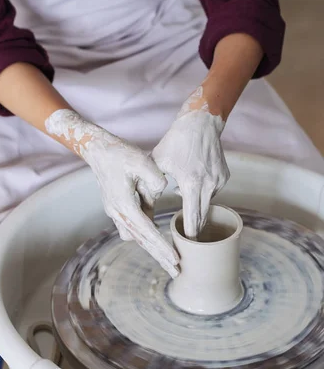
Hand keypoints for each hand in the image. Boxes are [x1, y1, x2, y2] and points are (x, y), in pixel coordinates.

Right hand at [45, 109, 179, 277]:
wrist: (98, 149)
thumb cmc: (119, 153)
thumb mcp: (141, 161)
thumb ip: (154, 178)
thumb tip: (161, 192)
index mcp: (124, 204)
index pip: (147, 231)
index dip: (162, 247)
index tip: (176, 259)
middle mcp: (118, 213)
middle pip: (141, 241)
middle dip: (159, 257)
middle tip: (177, 272)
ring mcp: (116, 212)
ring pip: (137, 237)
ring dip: (153, 248)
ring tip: (171, 260)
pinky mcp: (118, 208)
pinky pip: (133, 228)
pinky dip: (146, 235)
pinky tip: (159, 239)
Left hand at [152, 87, 228, 238]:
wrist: (201, 123)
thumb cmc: (175, 142)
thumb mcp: (157, 162)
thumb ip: (150, 184)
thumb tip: (145, 205)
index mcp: (191, 183)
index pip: (192, 218)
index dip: (189, 234)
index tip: (185, 245)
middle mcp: (209, 184)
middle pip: (203, 216)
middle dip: (193, 228)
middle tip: (184, 239)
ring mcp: (219, 181)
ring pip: (207, 203)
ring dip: (196, 206)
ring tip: (184, 199)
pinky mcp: (224, 176)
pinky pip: (212, 192)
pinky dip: (203, 192)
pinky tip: (194, 180)